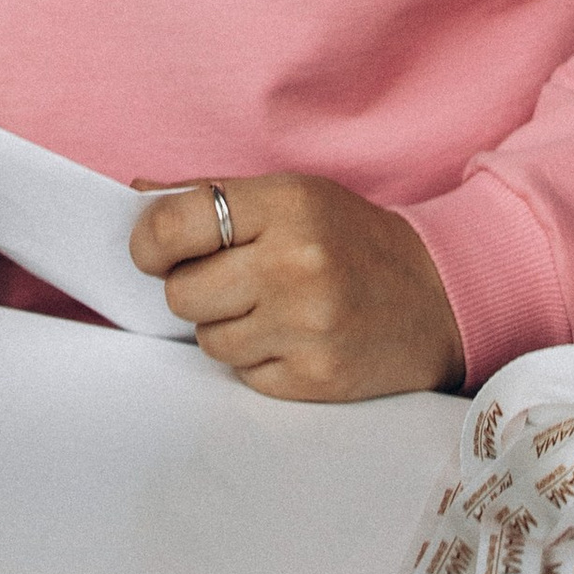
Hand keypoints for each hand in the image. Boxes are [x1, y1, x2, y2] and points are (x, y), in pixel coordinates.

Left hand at [129, 175, 463, 400]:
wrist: (439, 295)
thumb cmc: (352, 240)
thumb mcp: (293, 196)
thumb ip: (212, 196)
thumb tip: (135, 201)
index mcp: (286, 204)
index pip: (173, 225)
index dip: (149, 243)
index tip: (155, 251)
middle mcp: (297, 264)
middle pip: (182, 293)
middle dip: (193, 290)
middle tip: (228, 282)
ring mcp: (308, 325)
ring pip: (209, 340)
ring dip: (227, 328)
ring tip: (270, 309)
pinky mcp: (317, 377)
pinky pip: (244, 375)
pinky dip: (258, 361)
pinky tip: (292, 337)